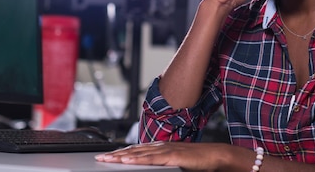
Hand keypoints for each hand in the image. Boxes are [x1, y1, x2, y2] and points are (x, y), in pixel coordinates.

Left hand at [95, 141, 235, 170]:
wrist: (215, 156)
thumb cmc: (198, 161)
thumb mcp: (175, 163)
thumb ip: (162, 164)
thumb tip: (151, 167)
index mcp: (161, 147)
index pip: (136, 150)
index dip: (121, 153)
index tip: (108, 156)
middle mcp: (161, 146)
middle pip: (133, 150)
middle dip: (115, 154)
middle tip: (100, 158)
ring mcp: (166, 150)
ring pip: (139, 153)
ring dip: (122, 156)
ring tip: (108, 159)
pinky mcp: (172, 156)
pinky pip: (152, 158)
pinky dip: (138, 159)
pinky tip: (128, 160)